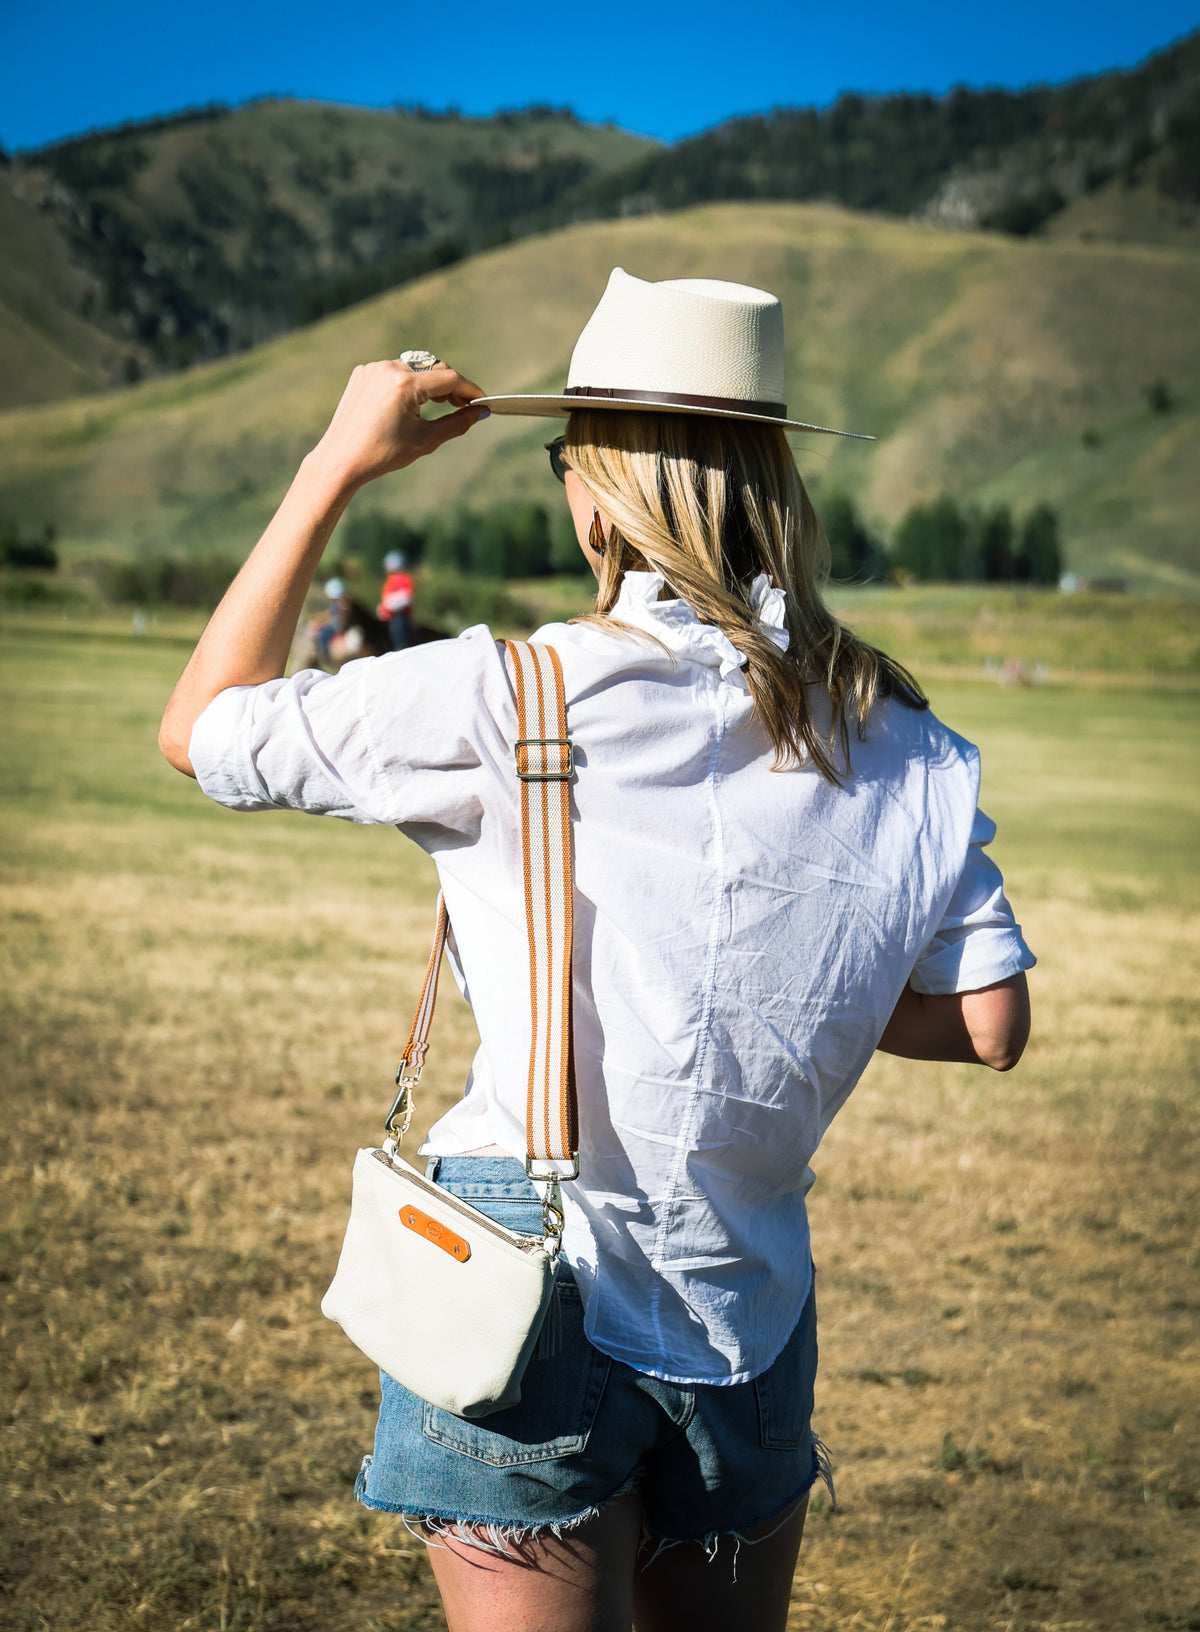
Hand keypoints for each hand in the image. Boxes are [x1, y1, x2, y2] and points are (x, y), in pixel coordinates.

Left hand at [310, 360, 486, 491]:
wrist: (341, 460)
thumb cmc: (383, 454)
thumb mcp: (426, 441)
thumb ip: (457, 423)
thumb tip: (479, 412)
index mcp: (406, 385)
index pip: (450, 378)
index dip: (470, 389)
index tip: (482, 401)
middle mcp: (389, 369)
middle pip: (433, 369)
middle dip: (451, 385)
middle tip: (463, 405)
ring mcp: (373, 369)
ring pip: (414, 368)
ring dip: (429, 383)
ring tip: (439, 403)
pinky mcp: (362, 373)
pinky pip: (393, 372)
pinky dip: (407, 383)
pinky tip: (409, 403)